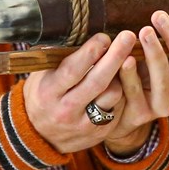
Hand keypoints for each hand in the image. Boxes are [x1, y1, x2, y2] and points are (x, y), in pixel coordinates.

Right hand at [21, 31, 139, 153]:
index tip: (104, 37)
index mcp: (49, 93)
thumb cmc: (43, 96)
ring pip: (113, 94)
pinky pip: (119, 107)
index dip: (90, 52)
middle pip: (97, 81)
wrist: (40, 137)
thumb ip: (58, 59)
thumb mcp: (41, 77)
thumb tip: (79, 32)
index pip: (73, 70)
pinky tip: (122, 79)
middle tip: (128, 37)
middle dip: (115, 56)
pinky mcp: (100, 132)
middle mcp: (66, 110)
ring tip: (124, 59)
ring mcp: (85, 124)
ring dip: (121, 74)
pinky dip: (123, 91)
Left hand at [104, 11, 168, 152]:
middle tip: (157, 16)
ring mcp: (163, 105)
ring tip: (143, 32)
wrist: (117, 111)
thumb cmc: (137, 72)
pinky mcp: (141, 114)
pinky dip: (131, 74)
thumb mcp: (155, 55)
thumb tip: (160, 6)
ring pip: (166, 79)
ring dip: (155, 53)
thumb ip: (163, 39)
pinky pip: (137, 92)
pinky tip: (125, 60)